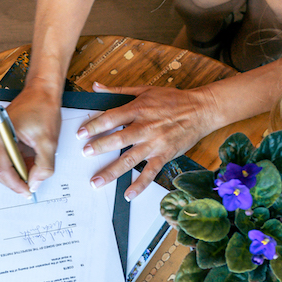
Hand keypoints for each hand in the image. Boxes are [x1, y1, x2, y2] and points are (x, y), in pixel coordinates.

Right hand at [0, 85, 62, 195]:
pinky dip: (14, 164)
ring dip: (15, 173)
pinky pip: (1, 157)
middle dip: (14, 181)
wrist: (41, 91)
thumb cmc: (43, 109)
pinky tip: (28, 162)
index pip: (3, 169)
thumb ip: (43, 166)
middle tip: (30, 186)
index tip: (28, 192)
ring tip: (32, 172)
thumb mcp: (49, 141)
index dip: (16, 184)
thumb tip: (34, 184)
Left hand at [77, 81, 218, 197]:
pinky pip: (150, 172)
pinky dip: (140, 185)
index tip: (81, 134)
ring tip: (96, 181)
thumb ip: (118, 90)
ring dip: (112, 171)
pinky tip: (128, 194)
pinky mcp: (164, 155)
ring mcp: (155, 143)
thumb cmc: (173, 99)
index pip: (111, 117)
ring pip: (130, 159)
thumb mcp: (144, 90)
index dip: (94, 125)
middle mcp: (145, 127)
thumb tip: (96, 87)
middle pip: (118, 139)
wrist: (201, 110)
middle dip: (100, 147)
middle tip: (85, 154)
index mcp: (138, 109)